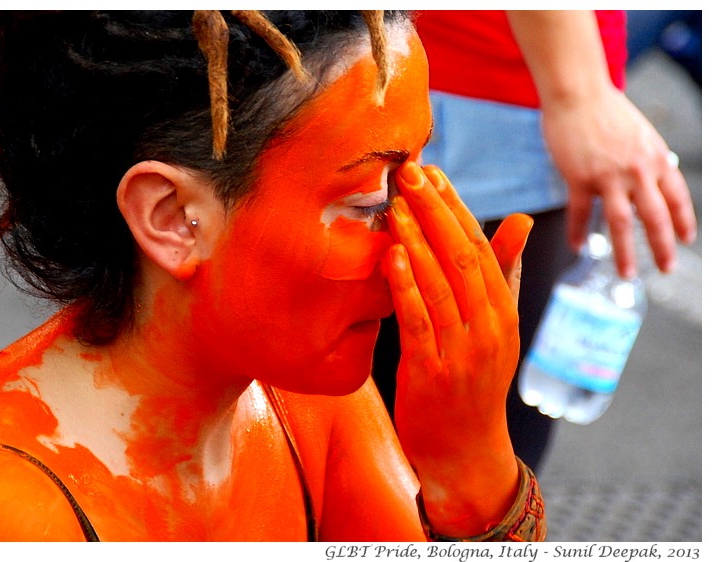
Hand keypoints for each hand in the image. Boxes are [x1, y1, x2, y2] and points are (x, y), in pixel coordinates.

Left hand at [383, 162, 531, 534]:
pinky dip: (405, 286)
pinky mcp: (433, 374)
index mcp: (503, 311)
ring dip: (417, 240)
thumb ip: (502, 273)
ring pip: (441, 284)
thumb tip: (520, 219)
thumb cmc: (474, 381)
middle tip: (409, 172)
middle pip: (463, 256)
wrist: (465, 451)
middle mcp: (489, 327)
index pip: (481, 246)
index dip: (456, 206)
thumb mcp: (496, 326)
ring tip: (397, 204)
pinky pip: (419, 322)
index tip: (433, 172)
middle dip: (435, 210)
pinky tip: (391, 255)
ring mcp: (463, 351)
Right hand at [542, 87, 696, 277]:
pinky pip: (582, 213)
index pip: (677, 198)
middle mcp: (639, 170)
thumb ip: (646, 160)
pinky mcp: (580, 178)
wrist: (578, 93)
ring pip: (622, 223)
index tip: (686, 241)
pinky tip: (578, 246)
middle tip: (665, 268)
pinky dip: (579, 232)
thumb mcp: (640, 134)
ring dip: (626, 253)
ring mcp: (609, 175)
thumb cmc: (605, 109)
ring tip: (628, 273)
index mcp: (657, 158)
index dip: (684, 222)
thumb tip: (650, 180)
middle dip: (663, 247)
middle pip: (655, 218)